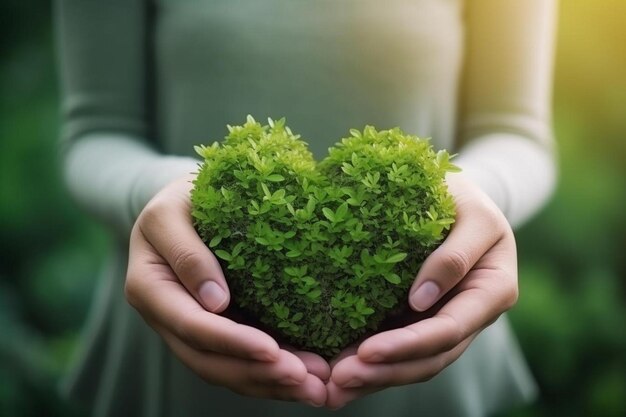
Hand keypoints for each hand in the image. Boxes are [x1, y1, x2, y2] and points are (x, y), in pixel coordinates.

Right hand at [125, 175, 328, 405]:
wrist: (183, 203)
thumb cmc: (179, 199)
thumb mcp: (170, 211)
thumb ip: (186, 252)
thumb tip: (215, 302)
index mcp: (150, 289)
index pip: (191, 326)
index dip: (232, 342)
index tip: (272, 351)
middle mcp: (167, 318)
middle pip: (210, 360)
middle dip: (259, 375)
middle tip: (308, 383)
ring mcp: (190, 329)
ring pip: (227, 370)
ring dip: (270, 383)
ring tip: (316, 388)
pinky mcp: (216, 328)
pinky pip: (240, 360)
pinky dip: (270, 373)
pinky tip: (305, 377)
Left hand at [326, 172, 518, 408]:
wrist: (460, 198)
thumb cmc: (467, 199)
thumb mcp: (474, 215)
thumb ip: (455, 256)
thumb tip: (420, 301)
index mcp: (493, 292)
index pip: (450, 330)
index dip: (409, 344)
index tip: (367, 350)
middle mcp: (472, 316)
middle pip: (430, 357)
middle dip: (384, 372)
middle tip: (339, 380)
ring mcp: (446, 321)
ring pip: (413, 363)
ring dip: (374, 378)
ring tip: (333, 387)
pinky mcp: (422, 319)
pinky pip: (400, 349)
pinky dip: (372, 365)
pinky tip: (339, 372)